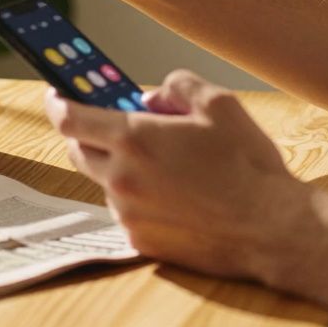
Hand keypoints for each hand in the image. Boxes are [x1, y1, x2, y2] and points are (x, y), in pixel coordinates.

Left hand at [44, 70, 317, 283]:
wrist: (271, 227)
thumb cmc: (247, 165)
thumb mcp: (219, 104)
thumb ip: (176, 86)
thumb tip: (151, 98)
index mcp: (135, 139)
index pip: (70, 118)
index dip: (57, 102)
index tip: (56, 93)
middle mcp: (122, 178)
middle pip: (78, 150)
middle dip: (86, 133)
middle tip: (109, 124)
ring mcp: (129, 213)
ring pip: (103, 181)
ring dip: (118, 167)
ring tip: (161, 163)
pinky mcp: (141, 239)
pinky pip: (125, 210)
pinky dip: (137, 197)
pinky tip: (173, 194)